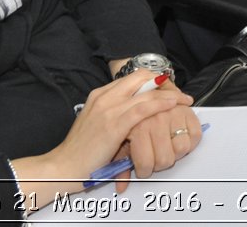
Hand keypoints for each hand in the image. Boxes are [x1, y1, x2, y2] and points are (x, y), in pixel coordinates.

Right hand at [12, 70, 191, 204]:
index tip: (167, 87)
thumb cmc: (82, 152)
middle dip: (163, 82)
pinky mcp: (114, 124)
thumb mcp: (99, 126)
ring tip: (183, 100)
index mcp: (99, 95)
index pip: (132, 78)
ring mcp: (108, 108)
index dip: (153, 80)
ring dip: (169, 94)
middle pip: (140, 78)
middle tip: (179, 92)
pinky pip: (143, 108)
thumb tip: (139, 118)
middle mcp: (104, 97)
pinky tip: (172, 105)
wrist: (63, 168)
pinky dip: (161, 104)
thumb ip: (117, 116)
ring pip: (145, 92)